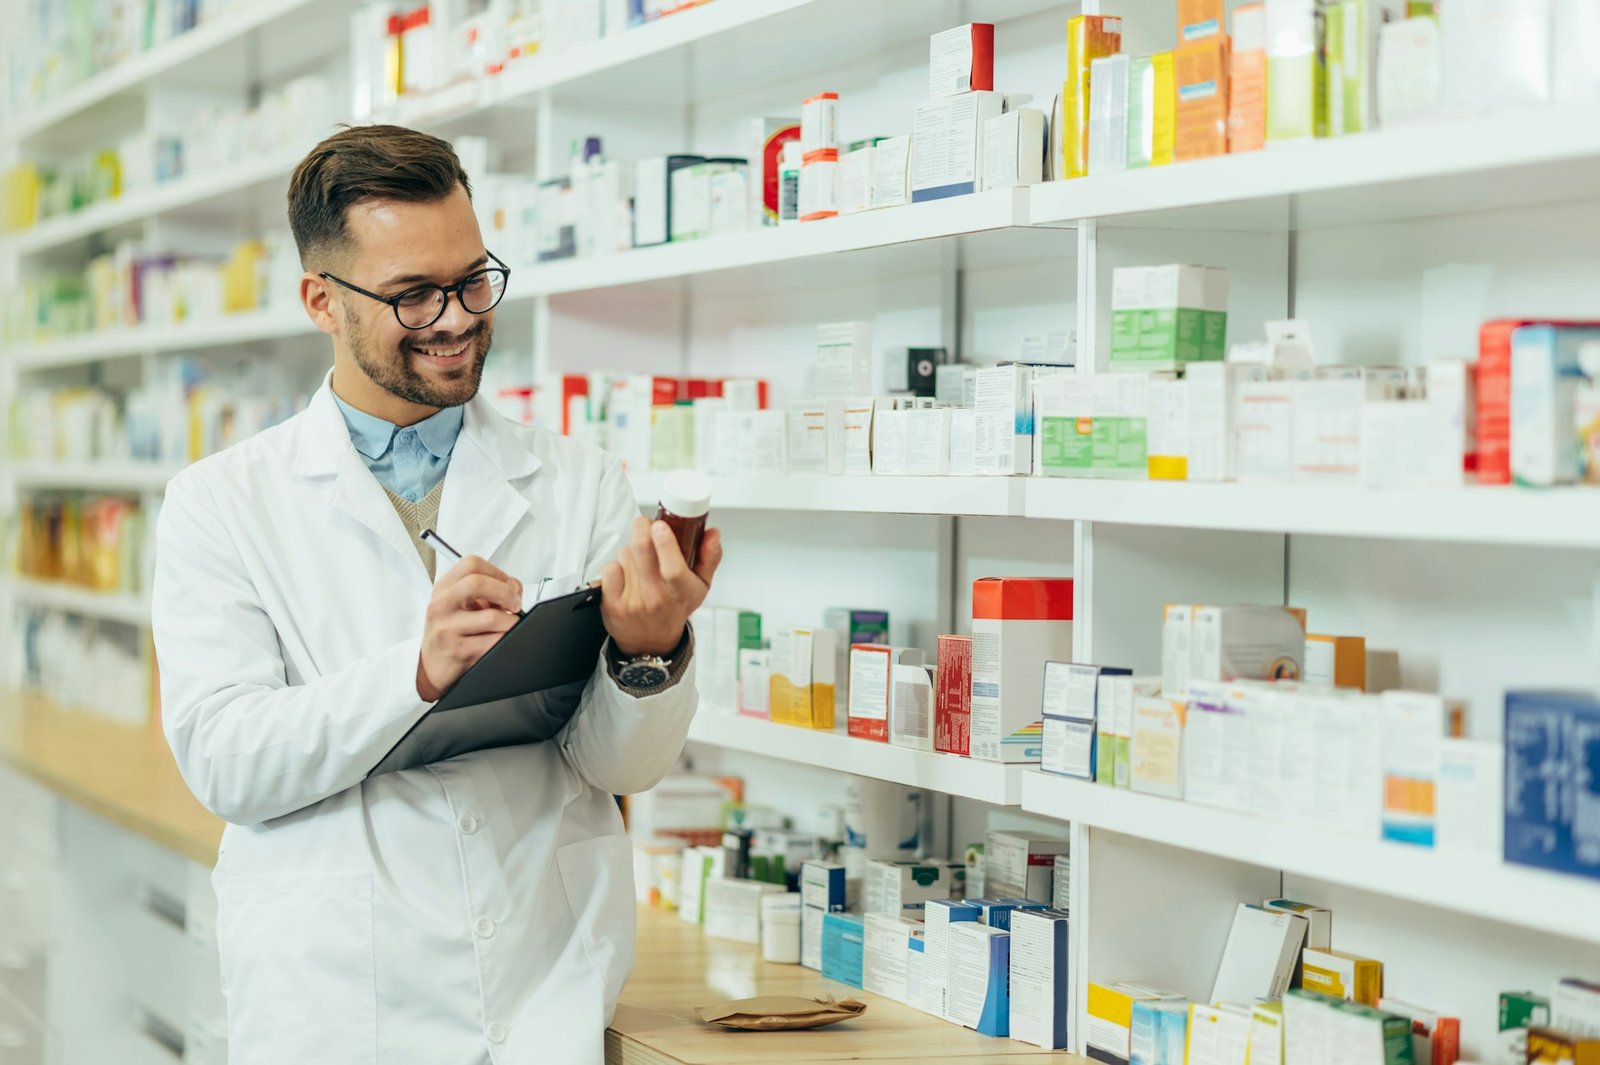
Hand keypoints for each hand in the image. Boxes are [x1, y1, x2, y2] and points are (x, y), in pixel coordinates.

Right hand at [416, 556, 523, 701]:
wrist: (431, 666)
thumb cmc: (450, 632)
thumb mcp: (461, 605)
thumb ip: (487, 590)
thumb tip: (515, 587)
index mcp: (444, 589)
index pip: (471, 564)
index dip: (497, 572)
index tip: (508, 586)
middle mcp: (441, 605)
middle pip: (477, 583)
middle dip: (506, 593)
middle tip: (515, 604)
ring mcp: (446, 628)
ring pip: (492, 617)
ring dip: (512, 622)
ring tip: (509, 626)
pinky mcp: (457, 651)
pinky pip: (494, 641)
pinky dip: (507, 639)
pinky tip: (502, 640)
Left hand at [600, 517, 722, 657]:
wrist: (651, 641)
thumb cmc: (675, 607)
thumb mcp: (701, 586)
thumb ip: (710, 557)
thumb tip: (712, 533)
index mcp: (682, 592)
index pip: (674, 568)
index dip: (666, 543)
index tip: (661, 526)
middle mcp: (656, 598)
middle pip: (642, 551)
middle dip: (642, 528)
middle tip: (647, 524)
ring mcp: (632, 602)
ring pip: (625, 555)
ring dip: (631, 550)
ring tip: (640, 562)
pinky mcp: (612, 604)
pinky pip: (610, 568)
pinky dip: (616, 566)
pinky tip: (626, 575)